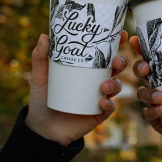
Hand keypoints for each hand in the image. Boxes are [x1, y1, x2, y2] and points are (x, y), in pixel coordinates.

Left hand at [25, 32, 127, 146]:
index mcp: (87, 68)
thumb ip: (40, 57)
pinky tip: (102, 102)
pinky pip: (109, 108)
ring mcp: (99, 97)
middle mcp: (96, 80)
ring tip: (104, 86)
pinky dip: (109, 105)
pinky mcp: (98, 113)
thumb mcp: (40, 76)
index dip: (115, 43)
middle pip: (116, 68)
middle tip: (116, 60)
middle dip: (121, 62)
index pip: (104, 53)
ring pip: (116, 87)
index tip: (120, 34)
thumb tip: (44, 36)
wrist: (42, 127)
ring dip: (115, 84)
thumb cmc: (43, 98)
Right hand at [129, 29, 161, 161]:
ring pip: (142, 93)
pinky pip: (148, 115)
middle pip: (144, 73)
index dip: (144, 48)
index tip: (137, 40)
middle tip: (146, 68)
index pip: (158, 59)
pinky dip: (152, 112)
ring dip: (147, 93)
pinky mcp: (161, 123)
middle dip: (139, 68)